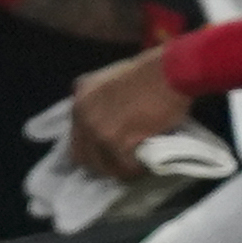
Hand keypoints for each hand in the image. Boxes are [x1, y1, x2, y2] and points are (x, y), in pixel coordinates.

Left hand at [62, 46, 198, 180]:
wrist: (167, 73)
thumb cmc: (146, 74)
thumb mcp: (107, 80)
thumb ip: (97, 100)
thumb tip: (103, 121)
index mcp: (78, 101)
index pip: (74, 140)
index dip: (91, 151)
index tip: (106, 155)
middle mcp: (82, 116)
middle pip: (84, 157)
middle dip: (103, 164)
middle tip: (122, 164)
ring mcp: (98, 130)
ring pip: (104, 166)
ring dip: (120, 169)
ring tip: (136, 166)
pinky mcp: (118, 141)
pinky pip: (125, 167)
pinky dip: (136, 170)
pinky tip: (146, 165)